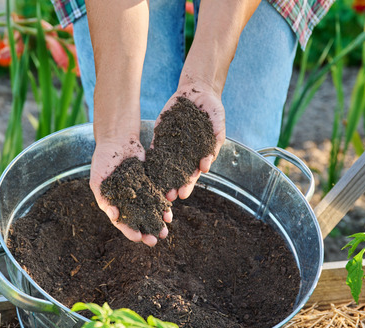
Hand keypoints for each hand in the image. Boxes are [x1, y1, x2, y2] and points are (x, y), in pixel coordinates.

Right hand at [89, 136, 172, 246]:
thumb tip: (114, 215)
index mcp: (113, 203)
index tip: (138, 237)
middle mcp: (128, 201)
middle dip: (147, 231)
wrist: (117, 140)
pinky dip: (164, 206)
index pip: (122, 222)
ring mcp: (140, 193)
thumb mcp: (98, 178)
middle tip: (155, 240)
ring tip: (165, 231)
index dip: (130, 231)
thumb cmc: (102, 159)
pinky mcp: (151, 183)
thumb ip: (104, 197)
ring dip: (157, 222)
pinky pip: (158, 197)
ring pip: (150, 212)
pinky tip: (169, 213)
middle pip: (138, 221)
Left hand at [155, 78, 225, 201]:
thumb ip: (214, 142)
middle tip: (168, 197)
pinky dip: (151, 159)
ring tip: (156, 189)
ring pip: (165, 165)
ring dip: (161, 177)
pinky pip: (155, 148)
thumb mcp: (218, 124)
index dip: (188, 184)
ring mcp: (172, 145)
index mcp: (200, 154)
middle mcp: (185, 153)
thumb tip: (206, 166)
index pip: (193, 173)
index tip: (183, 194)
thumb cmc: (213, 109)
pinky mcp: (162, 135)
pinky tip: (146, 169)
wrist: (198, 92)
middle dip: (173, 185)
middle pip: (177, 173)